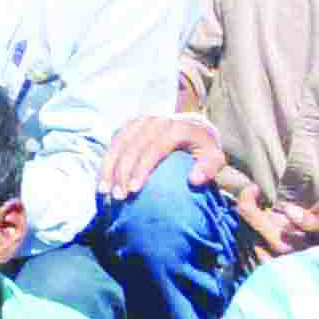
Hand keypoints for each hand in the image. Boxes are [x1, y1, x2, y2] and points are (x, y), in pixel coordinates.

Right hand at [100, 112, 224, 199]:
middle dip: (121, 172)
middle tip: (117, 197)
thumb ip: (209, 168)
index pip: (154, 148)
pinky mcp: (131, 124)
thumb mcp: (215, 157)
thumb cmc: (204, 149)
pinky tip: (103, 178)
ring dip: (109, 167)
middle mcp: (156, 121)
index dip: (141, 169)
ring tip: (104, 190)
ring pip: (118, 143)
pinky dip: (107, 160)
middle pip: (132, 147)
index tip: (133, 190)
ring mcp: (140, 121)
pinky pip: (114, 140)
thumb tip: (194, 180)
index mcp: (176, 128)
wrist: (194, 128)